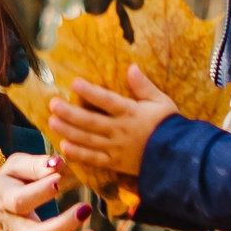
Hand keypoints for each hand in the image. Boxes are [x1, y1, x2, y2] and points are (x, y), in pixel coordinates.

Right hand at [0, 152, 96, 230]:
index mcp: (3, 200)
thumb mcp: (13, 169)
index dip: (40, 191)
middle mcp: (13, 227)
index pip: (20, 201)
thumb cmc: (7, 188)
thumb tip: (60, 163)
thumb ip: (34, 165)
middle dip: (62, 226)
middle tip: (86, 209)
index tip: (60, 179)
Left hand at [50, 66, 181, 180]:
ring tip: (52, 122)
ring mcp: (116, 148)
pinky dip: (79, 154)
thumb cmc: (170, 126)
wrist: (179, 157)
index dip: (90, 92)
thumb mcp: (161, 102)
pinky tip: (65, 147)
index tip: (74, 83)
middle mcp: (120, 130)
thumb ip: (144, 86)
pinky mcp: (116, 163)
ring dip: (69, 131)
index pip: (107, 101)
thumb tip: (132, 67)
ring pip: (88, 139)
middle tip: (53, 104)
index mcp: (131, 113)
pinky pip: (94, 159)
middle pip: (91, 121)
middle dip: (70, 113)